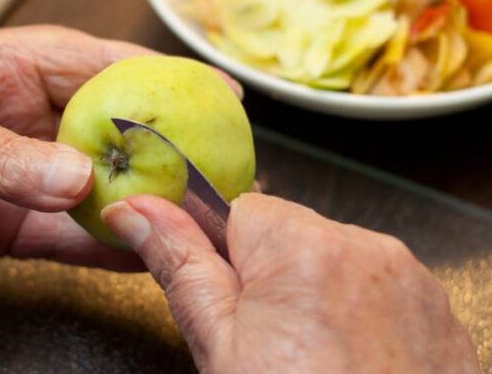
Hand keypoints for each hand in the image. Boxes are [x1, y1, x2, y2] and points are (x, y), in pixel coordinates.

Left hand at [0, 26, 241, 328]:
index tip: (212, 94)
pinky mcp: (1, 225)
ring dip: (137, 203)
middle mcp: (15, 118)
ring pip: (92, 188)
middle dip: (160, 149)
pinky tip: (137, 252)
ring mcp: (13, 175)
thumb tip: (78, 178)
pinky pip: (62, 235)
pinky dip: (98, 246)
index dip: (157, 77)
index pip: (93, 64)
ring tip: (190, 218)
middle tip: (214, 168)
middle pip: (106, 130)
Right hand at [101, 194, 479, 373]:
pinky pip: (374, 288)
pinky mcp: (432, 306)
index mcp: (301, 246)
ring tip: (310, 359)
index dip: (222, 258)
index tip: (226, 300)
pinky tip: (346, 360)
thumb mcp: (219, 345)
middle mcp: (364, 247)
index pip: (237, 209)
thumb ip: (178, 264)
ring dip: (313, 294)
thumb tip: (135, 211)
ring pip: (330, 262)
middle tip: (264, 342)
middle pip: (287, 235)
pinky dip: (356, 314)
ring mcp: (407, 277)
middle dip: (268, 277)